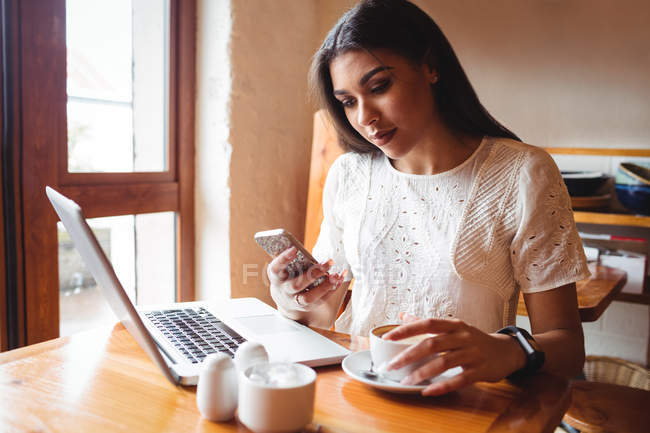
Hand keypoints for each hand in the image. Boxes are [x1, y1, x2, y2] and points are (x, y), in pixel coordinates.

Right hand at [267, 247, 345, 312]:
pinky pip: (321, 300)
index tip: (294, 249)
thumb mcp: (283, 267)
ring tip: (336, 275)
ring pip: (308, 298)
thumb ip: (290, 258)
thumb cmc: (287, 275)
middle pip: (296, 285)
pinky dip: (332, 289)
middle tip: (328, 263)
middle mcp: (284, 291)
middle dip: (313, 274)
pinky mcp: (307, 307)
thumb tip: (297, 247)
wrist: (285, 299)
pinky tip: (339, 278)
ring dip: (324, 286)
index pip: (276, 268)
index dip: (284, 259)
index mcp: (276, 277)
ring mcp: (295, 301)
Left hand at [383, 312, 525, 395]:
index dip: (406, 330)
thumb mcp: (454, 327)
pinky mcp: (480, 371)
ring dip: (422, 372)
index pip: (427, 323)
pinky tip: (427, 391)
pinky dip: (442, 386)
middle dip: (408, 355)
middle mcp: (462, 337)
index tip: (387, 337)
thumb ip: (428, 323)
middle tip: (391, 365)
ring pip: (444, 363)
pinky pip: (459, 380)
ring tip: (406, 381)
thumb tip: (403, 316)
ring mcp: (472, 354)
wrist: (506, 351)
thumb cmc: (474, 339)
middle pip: (432, 344)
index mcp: (454, 325)